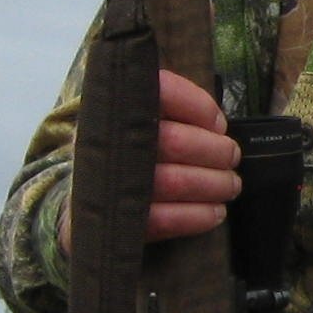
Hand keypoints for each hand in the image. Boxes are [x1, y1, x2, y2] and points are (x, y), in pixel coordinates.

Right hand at [57, 70, 241, 252]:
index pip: (161, 91)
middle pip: (175, 142)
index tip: (218, 123)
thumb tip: (216, 125)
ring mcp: (111, 183)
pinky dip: (197, 216)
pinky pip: (165, 220)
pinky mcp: (118, 220)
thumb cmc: (126, 152)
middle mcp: (109, 141)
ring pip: (175, 182)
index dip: (198, 106)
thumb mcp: (140, 118)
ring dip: (213, 184)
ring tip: (231, 185)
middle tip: (231, 156)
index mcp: (116, 107)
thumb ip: (173, 110)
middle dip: (215, 151)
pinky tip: (215, 213)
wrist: (80, 201)